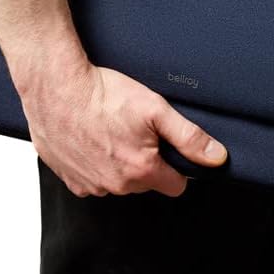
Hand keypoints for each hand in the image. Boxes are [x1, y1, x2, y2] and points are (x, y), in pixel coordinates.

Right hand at [21, 59, 227, 197]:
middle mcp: (115, 186)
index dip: (175, 165)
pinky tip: (91, 138)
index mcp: (141, 172)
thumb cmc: (104, 94)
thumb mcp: (156, 109)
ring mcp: (89, 185)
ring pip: (118, 181)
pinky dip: (93, 163)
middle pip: (145, 183)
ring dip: (118, 162)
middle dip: (145, 161)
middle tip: (134, 130)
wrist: (56, 87)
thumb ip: (189, 137)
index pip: (176, 186)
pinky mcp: (68, 179)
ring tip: (110, 131)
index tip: (165, 146)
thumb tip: (217, 158)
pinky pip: (92, 179)